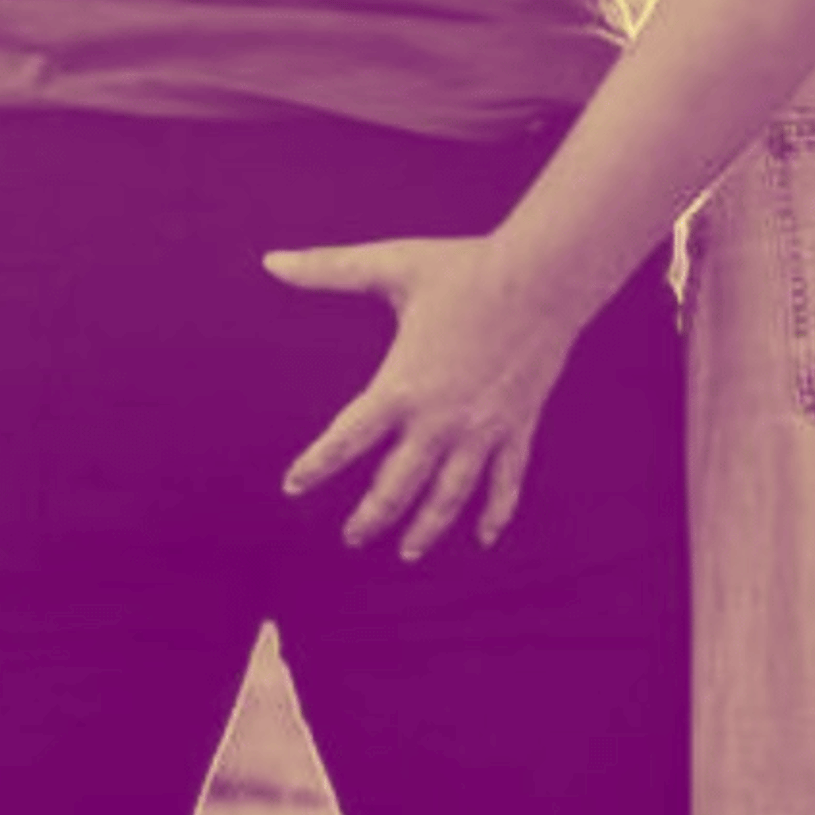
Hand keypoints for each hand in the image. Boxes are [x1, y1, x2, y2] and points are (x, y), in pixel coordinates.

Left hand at [267, 234, 571, 558]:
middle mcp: (440, 419)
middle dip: (371, 517)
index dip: (316, 467)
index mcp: (402, 385)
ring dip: (426, 528)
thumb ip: (328, 269)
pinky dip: (495, 513)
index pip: (347, 440)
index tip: (293, 486)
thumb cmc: (465, 269)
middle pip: (396, 485)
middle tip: (352, 538)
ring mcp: (482, 429)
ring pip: (449, 497)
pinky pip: (505, 482)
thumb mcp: (391, 266)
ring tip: (407, 552)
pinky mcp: (517, 427)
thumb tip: (271, 261)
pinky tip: (483, 537)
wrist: (544, 276)